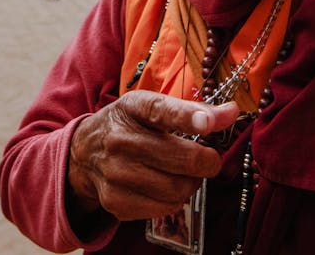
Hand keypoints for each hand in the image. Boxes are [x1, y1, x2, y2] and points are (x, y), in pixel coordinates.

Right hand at [67, 90, 238, 221]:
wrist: (83, 151)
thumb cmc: (128, 123)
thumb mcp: (153, 106)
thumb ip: (193, 110)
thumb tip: (231, 112)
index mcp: (134, 108)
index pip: (163, 111)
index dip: (190, 117)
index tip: (211, 122)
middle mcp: (121, 140)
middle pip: (181, 159)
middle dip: (208, 161)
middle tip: (211, 158)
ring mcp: (116, 173)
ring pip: (177, 188)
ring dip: (193, 182)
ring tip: (188, 172)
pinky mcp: (116, 201)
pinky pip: (164, 208)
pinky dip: (176, 199)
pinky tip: (169, 185)